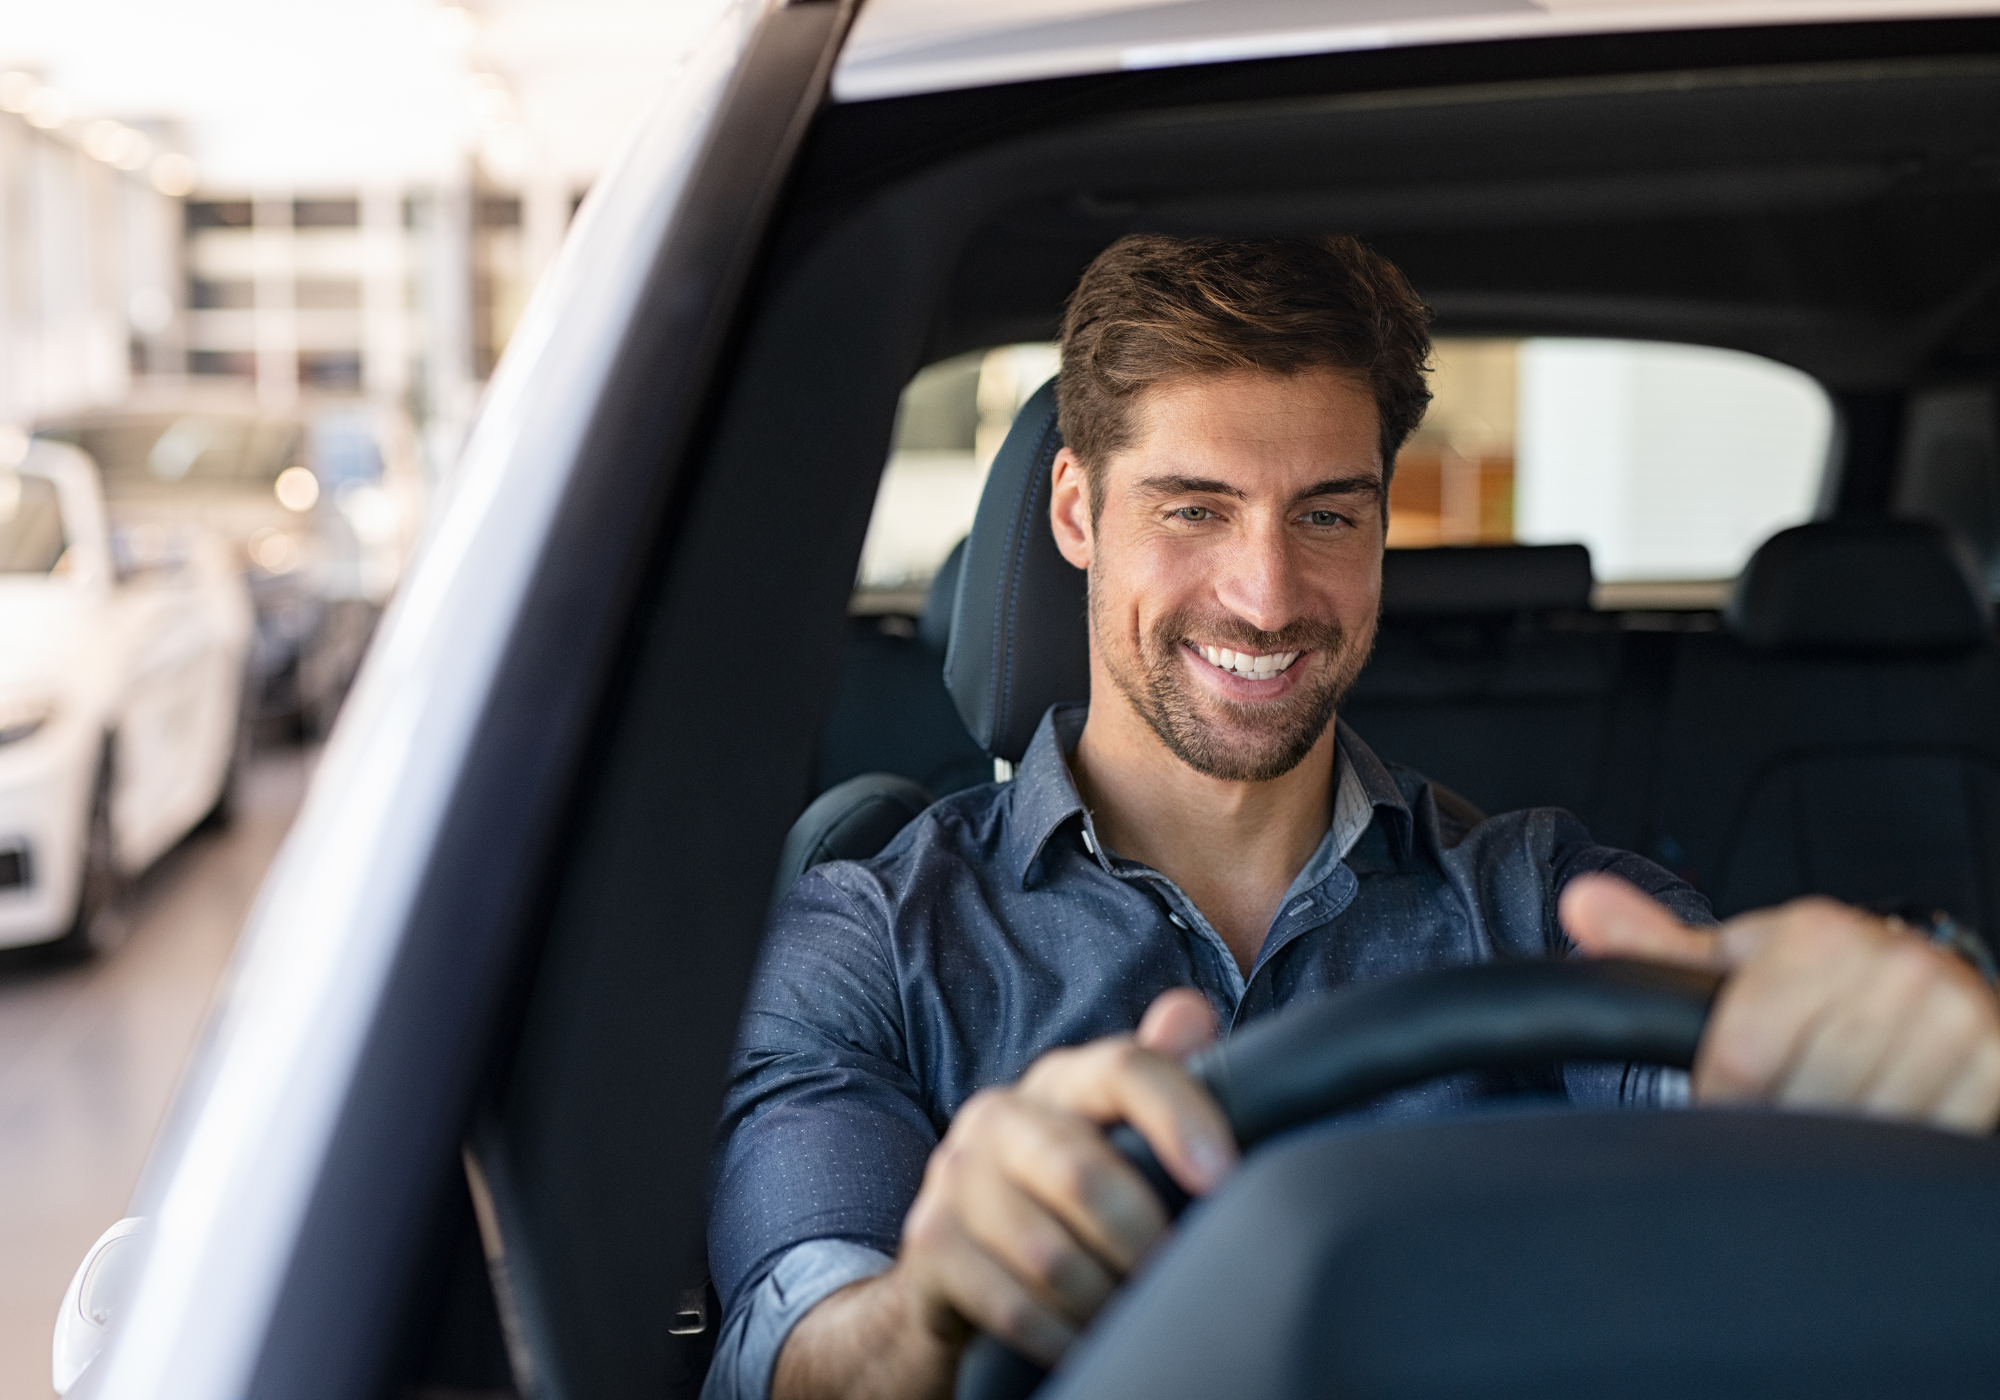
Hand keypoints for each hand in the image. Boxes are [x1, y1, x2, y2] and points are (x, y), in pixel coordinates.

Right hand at [773, 989, 1234, 1399]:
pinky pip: (1012, 1304)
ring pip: (1050, 1254)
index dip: (1179, 1114)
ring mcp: (955, 1179)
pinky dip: (1061, 1336)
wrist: (951, 1271)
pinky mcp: (928, 1245)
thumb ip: (1160, 1078)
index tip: (1224, 1177)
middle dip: (1142, 1237)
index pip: (1123, 1068)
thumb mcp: (1113, 1139)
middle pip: (1083, 1171)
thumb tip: (1190, 1014)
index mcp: (1059, 1081)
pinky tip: (1085, 1342)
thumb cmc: (1062, 1199)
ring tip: (1131, 1315)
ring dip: (1104, 1300)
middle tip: (1175, 1276)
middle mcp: (999, 1115)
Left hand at [1561, 874, 1999, 1131]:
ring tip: (1832, 1108)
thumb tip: (1579, 903)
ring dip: (1840, 1142)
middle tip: (1782, 1110)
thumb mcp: (1735, 960)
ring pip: (1865, 1127)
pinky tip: (1884, 1117)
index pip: (1743, 1056)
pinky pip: (1928, 1138)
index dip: (1722, 1098)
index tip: (1722, 1104)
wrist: (1926, 989)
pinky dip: (1897, 1149)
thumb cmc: (1816, 980)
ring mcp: (1955, 1016)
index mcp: (1819, 937)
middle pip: (1805, 1099)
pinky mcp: (1999, 1063)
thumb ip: (1654, 945)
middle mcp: (1896, 968)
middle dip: (1782, 1121)